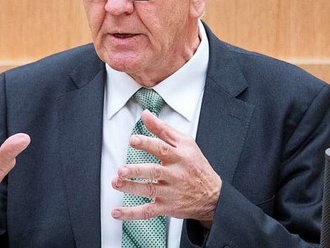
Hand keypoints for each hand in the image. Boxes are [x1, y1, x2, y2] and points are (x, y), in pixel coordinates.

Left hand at [111, 111, 220, 227]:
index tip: (133, 140)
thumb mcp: (186, 143)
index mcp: (179, 157)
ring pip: (149, 190)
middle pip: (154, 172)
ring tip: (116, 182)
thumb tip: (146, 115)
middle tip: (122, 169)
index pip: (162, 148)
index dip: (147, 144)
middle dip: (137, 170)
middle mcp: (174, 175)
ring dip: (131, 187)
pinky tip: (116, 212)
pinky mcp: (166, 207)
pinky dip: (131, 213)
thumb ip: (163, 129)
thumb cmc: (196, 166)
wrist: (212, 196)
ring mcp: (170, 192)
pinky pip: (147, 211)